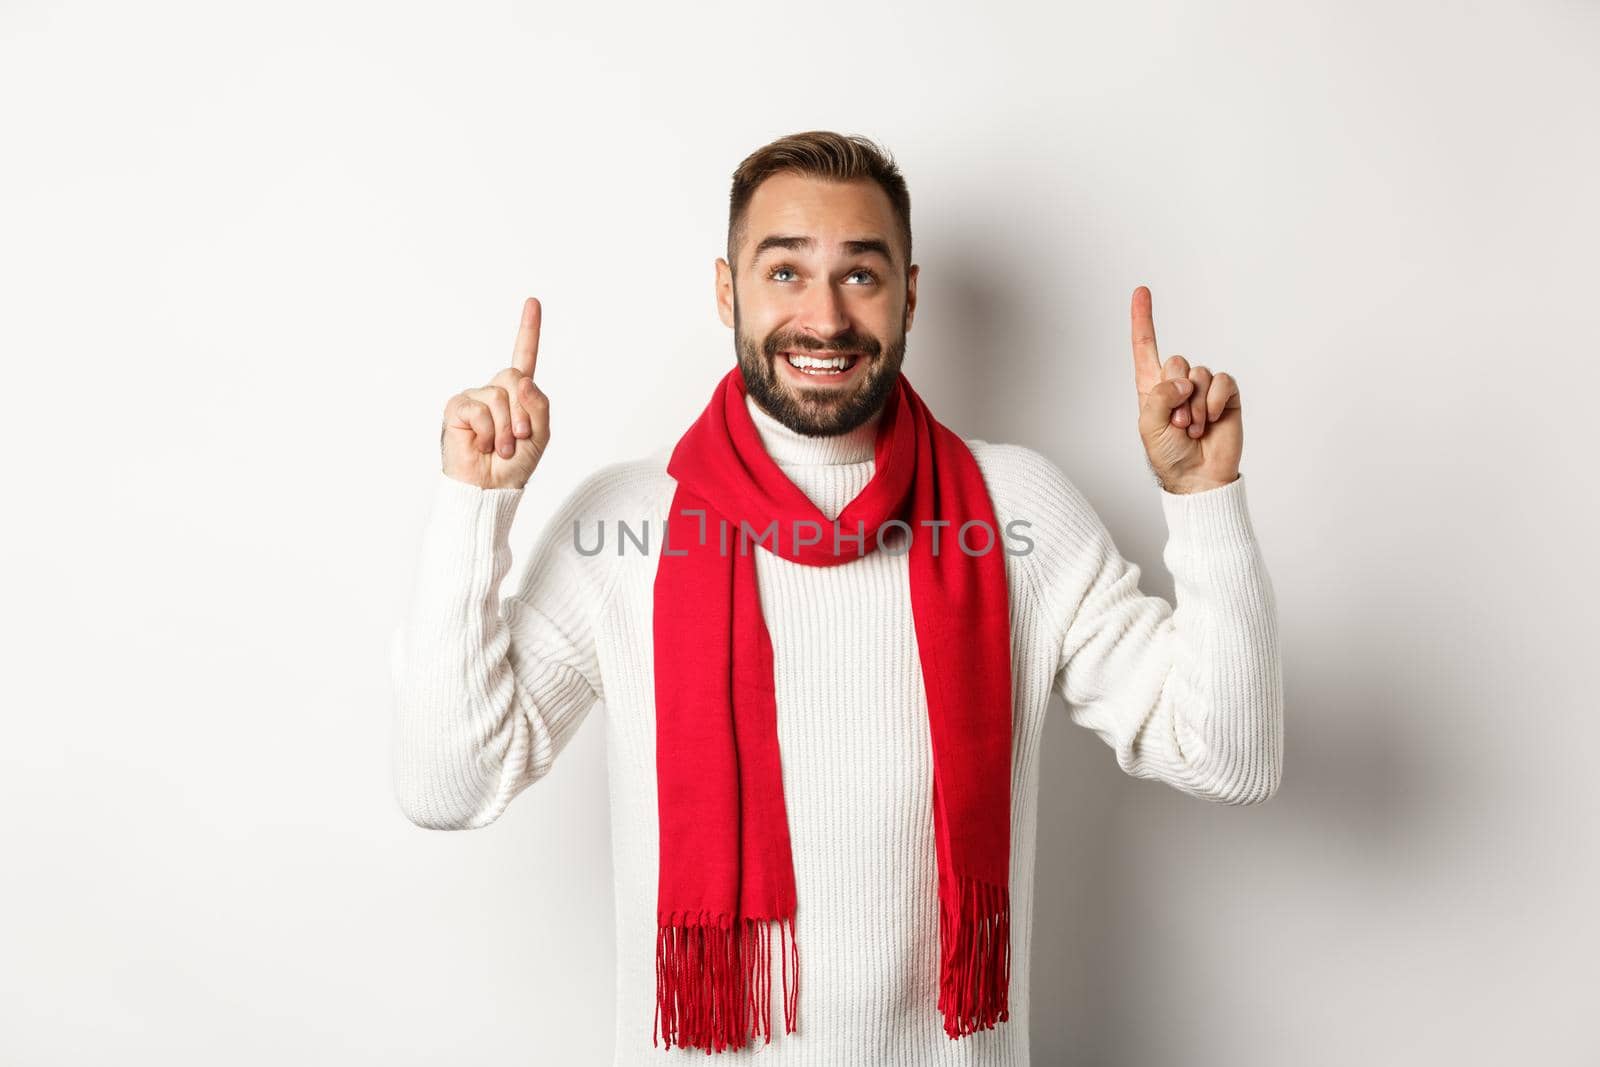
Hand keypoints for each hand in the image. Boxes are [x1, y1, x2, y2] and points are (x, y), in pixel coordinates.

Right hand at [441, 297, 550, 489]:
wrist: (491, 488)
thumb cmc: (514, 465)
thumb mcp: (540, 434)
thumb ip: (538, 404)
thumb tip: (521, 378)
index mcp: (516, 395)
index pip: (523, 357)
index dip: (528, 330)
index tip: (532, 302)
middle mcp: (494, 391)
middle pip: (513, 377)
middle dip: (523, 412)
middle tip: (519, 438)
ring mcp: (474, 398)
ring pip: (499, 396)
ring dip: (507, 428)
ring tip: (501, 448)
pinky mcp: (457, 408)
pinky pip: (480, 409)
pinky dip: (489, 432)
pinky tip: (483, 445)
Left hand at [1129, 285, 1242, 492]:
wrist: (1198, 478)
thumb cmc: (1168, 456)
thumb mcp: (1149, 426)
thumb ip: (1159, 396)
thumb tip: (1185, 380)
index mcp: (1153, 388)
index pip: (1145, 347)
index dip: (1143, 319)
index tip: (1142, 290)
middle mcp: (1178, 383)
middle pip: (1176, 361)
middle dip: (1176, 395)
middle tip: (1177, 424)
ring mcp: (1204, 389)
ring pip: (1200, 374)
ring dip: (1194, 405)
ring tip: (1192, 429)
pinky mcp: (1227, 396)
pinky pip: (1222, 381)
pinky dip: (1215, 401)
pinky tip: (1212, 420)